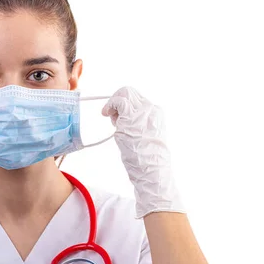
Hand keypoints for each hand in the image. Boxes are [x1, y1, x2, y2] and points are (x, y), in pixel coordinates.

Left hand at [102, 86, 184, 218]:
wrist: (153, 171)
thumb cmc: (148, 160)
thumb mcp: (147, 136)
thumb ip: (139, 124)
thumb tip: (123, 119)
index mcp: (157, 113)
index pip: (138, 99)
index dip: (125, 105)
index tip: (119, 117)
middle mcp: (151, 109)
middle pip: (130, 92)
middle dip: (118, 100)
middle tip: (112, 116)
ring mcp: (141, 113)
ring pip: (124, 93)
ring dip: (113, 103)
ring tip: (112, 119)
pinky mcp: (131, 119)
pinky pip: (118, 102)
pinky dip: (109, 105)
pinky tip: (106, 114)